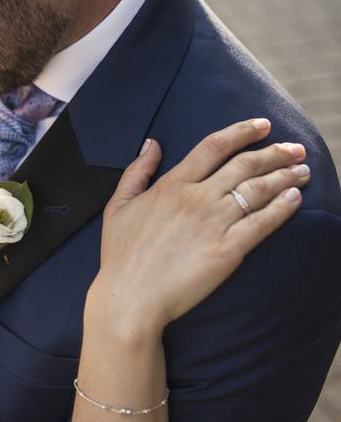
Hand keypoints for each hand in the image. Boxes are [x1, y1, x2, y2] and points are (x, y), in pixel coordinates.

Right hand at [88, 119, 310, 340]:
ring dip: (285, 176)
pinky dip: (282, 207)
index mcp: (171, 185)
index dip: (241, 132)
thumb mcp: (119, 205)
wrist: (131, 296)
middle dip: (274, 153)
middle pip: (244, 165)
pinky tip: (295, 198)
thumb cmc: (121, 253)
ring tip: (302, 170)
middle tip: (295, 149)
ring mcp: (214, 224)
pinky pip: (262, 223)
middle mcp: (196, 198)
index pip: (213, 147)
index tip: (263, 125)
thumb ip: (137, 171)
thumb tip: (153, 143)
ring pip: (258, 190)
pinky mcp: (228, 251)